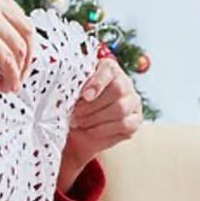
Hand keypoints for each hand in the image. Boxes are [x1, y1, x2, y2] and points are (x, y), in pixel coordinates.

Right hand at [0, 0, 32, 157]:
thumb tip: (10, 34)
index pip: (16, 12)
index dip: (21, 38)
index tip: (20, 56)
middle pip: (24, 28)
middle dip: (26, 55)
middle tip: (20, 73)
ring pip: (18, 47)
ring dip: (18, 70)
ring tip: (7, 84)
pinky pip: (8, 61)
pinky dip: (11, 77)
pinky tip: (3, 86)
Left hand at [58, 58, 142, 190]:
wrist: (78, 132)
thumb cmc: (73, 106)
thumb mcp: (71, 93)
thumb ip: (72, 84)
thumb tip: (64, 81)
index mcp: (109, 68)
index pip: (109, 69)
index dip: (97, 82)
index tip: (84, 95)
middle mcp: (125, 82)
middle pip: (118, 89)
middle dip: (92, 105)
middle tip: (74, 113)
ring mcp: (133, 101)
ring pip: (120, 108)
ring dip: (96, 118)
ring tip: (78, 122)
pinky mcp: (135, 120)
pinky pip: (124, 124)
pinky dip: (104, 129)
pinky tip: (90, 130)